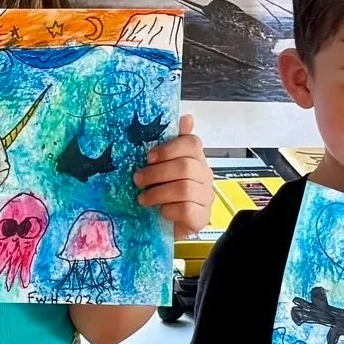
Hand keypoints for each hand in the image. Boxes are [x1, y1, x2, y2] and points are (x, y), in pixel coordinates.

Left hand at [135, 115, 212, 237]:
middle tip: (137, 179)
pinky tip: (160, 211)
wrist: (168, 226)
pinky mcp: (201, 217)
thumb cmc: (165, 194)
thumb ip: (170, 145)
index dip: (169, 148)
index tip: (148, 157)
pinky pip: (186, 209)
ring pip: (184, 189)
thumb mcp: (161, 168)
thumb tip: (187, 118)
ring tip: (143, 198)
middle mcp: (205, 176)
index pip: (192, 143)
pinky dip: (168, 210)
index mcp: (196, 159)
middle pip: (185, 166)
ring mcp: (206, 197)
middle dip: (156, 173)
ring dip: (158, 193)